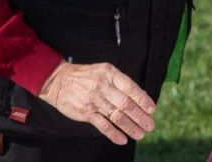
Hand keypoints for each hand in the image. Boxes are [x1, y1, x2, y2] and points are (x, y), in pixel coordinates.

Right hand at [38, 61, 155, 144]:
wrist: (59, 80)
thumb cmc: (86, 77)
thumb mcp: (104, 72)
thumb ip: (121, 83)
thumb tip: (142, 97)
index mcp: (110, 73)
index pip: (130, 87)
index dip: (143, 100)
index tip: (152, 110)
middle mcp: (102, 86)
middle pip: (126, 104)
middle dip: (140, 117)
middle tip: (150, 125)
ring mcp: (93, 100)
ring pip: (116, 116)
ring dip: (131, 127)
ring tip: (140, 134)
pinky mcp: (85, 112)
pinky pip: (102, 125)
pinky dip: (114, 134)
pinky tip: (123, 139)